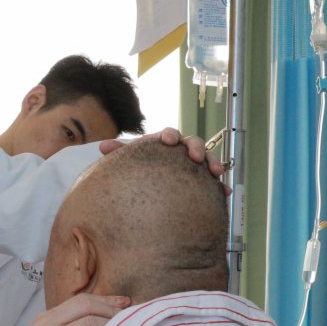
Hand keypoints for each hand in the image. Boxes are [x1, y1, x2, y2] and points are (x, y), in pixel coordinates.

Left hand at [100, 128, 226, 183]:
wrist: (150, 191)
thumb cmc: (141, 170)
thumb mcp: (131, 162)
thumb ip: (119, 154)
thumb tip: (103, 147)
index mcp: (164, 144)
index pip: (169, 134)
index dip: (170, 135)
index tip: (167, 141)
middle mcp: (181, 152)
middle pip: (193, 143)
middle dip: (196, 148)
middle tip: (195, 157)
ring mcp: (194, 166)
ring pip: (208, 159)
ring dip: (213, 162)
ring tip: (215, 172)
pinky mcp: (203, 181)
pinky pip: (215, 182)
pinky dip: (220, 185)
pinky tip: (223, 191)